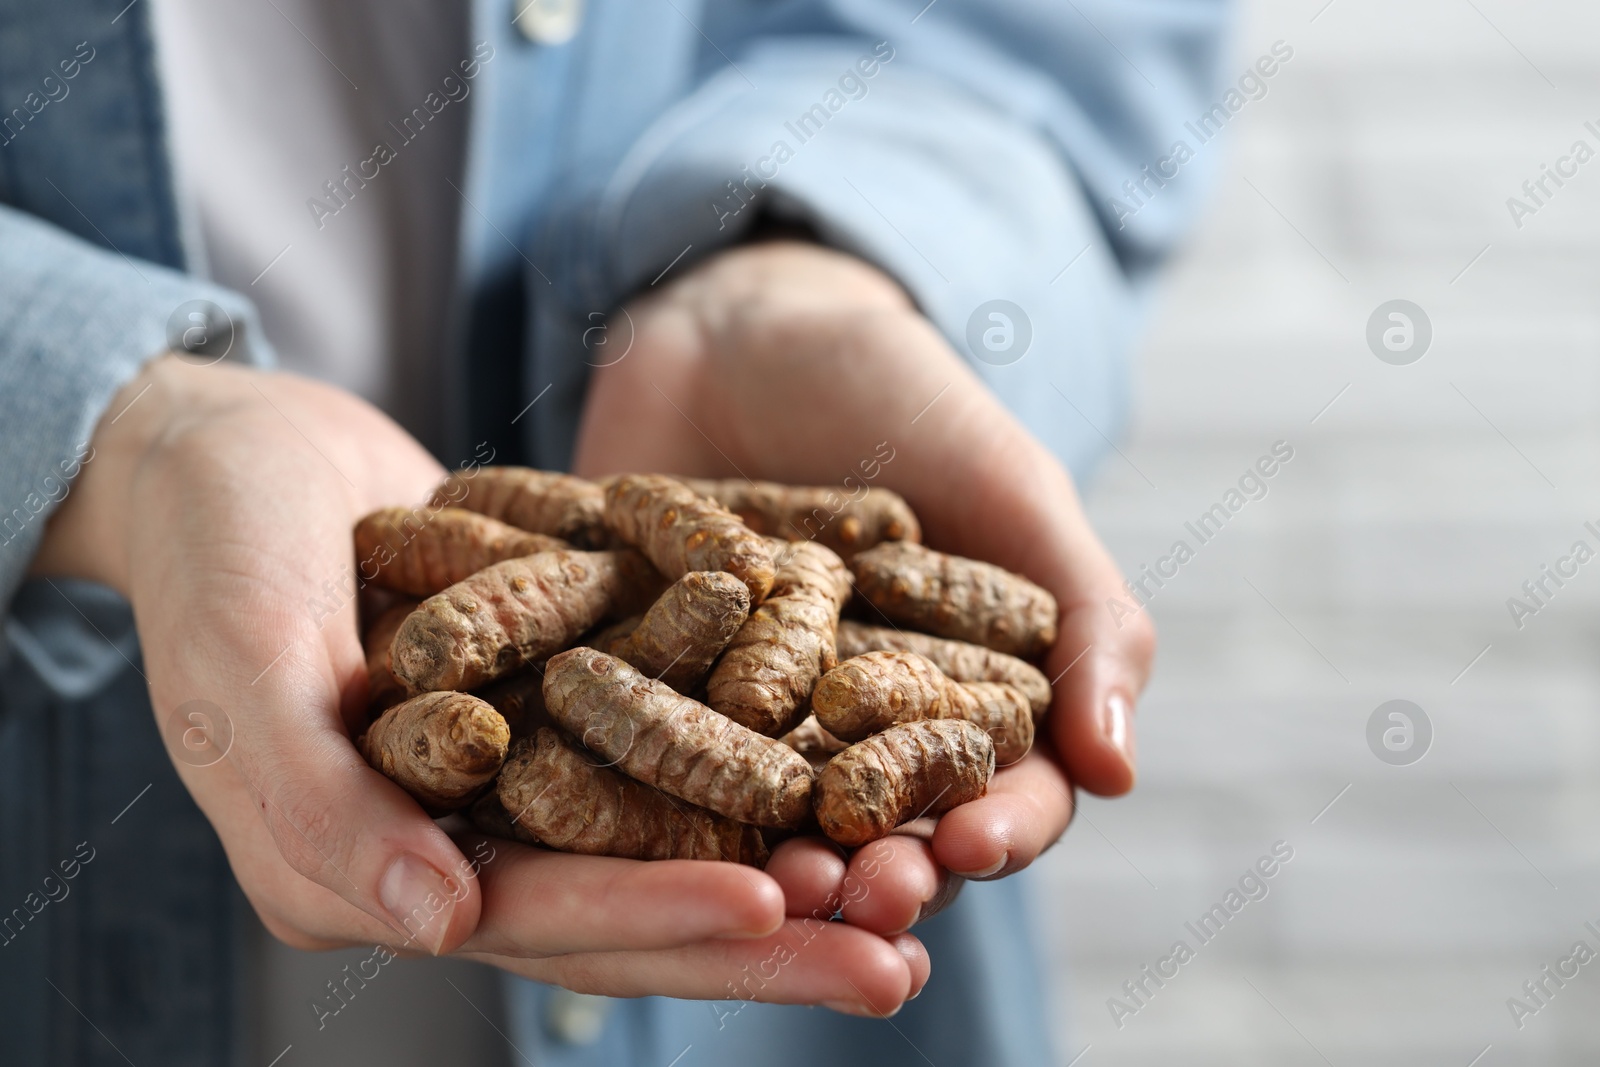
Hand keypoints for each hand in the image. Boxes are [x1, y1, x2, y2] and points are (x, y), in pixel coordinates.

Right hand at [34, 356, 922, 1012]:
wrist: (249, 451)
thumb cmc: (217, 554)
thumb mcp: (242, 671)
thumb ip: (320, 805)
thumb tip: (441, 925)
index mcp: (377, 875)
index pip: (537, 919)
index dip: (656, 917)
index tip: (777, 906)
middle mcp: (463, 848)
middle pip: (634, 907)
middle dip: (765, 935)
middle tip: (898, 950)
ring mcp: (525, 780)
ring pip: (676, 836)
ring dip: (791, 862)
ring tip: (915, 876)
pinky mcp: (571, 706)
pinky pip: (678, 741)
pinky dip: (763, 754)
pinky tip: (861, 756)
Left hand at [575, 241, 1154, 934]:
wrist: (743, 322)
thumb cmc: (904, 394)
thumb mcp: (1010, 488)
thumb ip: (1087, 619)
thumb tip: (1121, 776)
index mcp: (964, 697)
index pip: (1002, 791)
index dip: (998, 828)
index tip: (972, 845)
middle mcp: (860, 731)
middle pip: (886, 831)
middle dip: (879, 872)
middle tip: (857, 896)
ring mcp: (752, 721)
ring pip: (770, 823)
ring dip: (772, 866)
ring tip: (766, 887)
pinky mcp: (651, 695)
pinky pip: (650, 756)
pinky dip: (650, 796)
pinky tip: (643, 825)